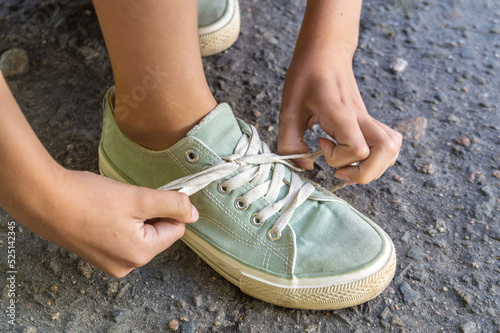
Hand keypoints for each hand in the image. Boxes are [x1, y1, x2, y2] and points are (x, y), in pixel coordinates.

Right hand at [28, 169, 197, 277]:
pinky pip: (122, 238)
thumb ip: (172, 205)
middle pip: (158, 234)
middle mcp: (127, 266)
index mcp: (140, 254)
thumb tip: (194, 214)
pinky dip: (120, 223)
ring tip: (112, 206)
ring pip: (140, 235)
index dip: (168, 209)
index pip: (176, 230)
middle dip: (149, 214)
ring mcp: (110, 263)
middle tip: (127, 200)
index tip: (151, 196)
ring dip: (135, 217)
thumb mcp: (139, 198)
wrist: (43, 200)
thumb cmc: (88, 199)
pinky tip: (104, 212)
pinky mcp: (98, 256)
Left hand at [278, 54, 401, 184]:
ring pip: (392, 149)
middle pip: (386, 152)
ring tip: (349, 164)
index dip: (338, 157)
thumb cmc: (306, 76)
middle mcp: (361, 117)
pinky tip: (357, 155)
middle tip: (341, 169)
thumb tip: (306, 167)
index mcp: (340, 113)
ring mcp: (368, 118)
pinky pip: (389, 143)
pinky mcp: (370, 120)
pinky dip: (379, 157)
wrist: (325, 51)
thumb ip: (290, 143)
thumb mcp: (287, 110)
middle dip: (364, 173)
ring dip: (374, 167)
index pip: (357, 149)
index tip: (321, 143)